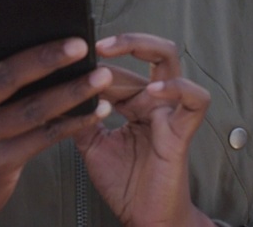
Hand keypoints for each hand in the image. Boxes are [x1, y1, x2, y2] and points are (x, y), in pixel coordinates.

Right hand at [0, 0, 112, 226]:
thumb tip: (23, 27)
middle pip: (5, 77)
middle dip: (45, 58)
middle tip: (79, 42)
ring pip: (32, 109)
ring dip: (72, 91)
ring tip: (101, 75)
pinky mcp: (0, 162)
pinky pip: (45, 137)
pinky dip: (73, 121)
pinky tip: (96, 109)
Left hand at [73, 33, 213, 226]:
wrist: (145, 218)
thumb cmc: (125, 184)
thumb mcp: (92, 144)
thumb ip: (82, 116)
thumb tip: (58, 91)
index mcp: (134, 103)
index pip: (119, 68)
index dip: (98, 63)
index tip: (72, 60)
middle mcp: (154, 102)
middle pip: (150, 52)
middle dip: (123, 43)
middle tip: (94, 46)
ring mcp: (170, 113)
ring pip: (169, 61)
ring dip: (142, 48)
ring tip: (112, 51)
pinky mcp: (182, 131)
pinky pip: (195, 100)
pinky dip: (177, 89)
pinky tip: (151, 89)